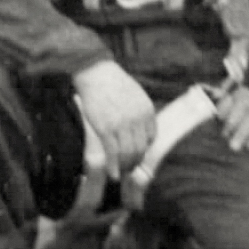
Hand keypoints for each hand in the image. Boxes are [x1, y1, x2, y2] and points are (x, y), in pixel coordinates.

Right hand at [70, 61, 156, 177]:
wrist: (97, 74)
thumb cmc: (114, 84)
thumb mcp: (136, 96)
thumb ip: (140, 112)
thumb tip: (139, 129)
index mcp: (147, 111)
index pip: (151, 138)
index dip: (145, 149)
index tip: (138, 155)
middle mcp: (138, 119)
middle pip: (141, 148)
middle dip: (135, 162)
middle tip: (129, 169)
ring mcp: (122, 125)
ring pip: (128, 153)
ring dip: (125, 167)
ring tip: (121, 173)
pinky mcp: (106, 129)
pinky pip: (113, 153)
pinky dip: (114, 166)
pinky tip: (113, 174)